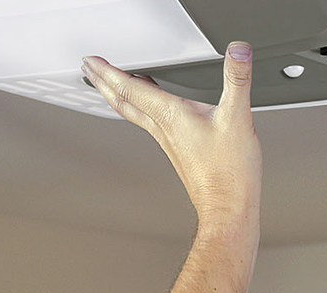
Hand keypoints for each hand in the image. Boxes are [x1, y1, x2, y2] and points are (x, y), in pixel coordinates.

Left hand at [82, 42, 262, 230]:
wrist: (228, 207)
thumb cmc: (229, 172)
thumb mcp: (238, 117)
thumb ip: (238, 80)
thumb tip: (238, 51)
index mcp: (170, 116)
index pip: (129, 88)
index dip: (107, 71)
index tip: (90, 59)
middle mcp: (164, 129)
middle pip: (123, 101)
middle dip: (103, 82)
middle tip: (88, 68)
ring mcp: (169, 142)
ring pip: (134, 114)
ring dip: (118, 97)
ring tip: (110, 86)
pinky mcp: (178, 152)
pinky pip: (150, 125)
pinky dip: (141, 111)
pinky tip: (152, 112)